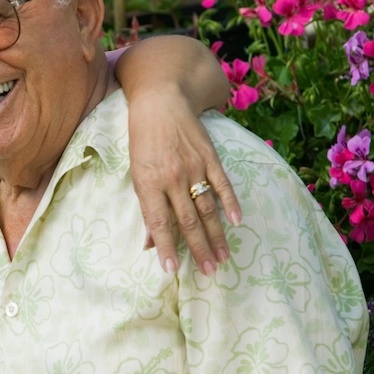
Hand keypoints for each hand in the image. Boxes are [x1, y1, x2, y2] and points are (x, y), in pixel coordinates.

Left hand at [128, 88, 241, 274]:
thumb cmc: (143, 140)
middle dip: (198, 249)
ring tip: (222, 257)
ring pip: (207, 208)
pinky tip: (236, 221)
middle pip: (187, 221)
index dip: (166, 248)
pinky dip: (230, 202)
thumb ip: (147, 208)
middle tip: (209, 272)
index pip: (159, 223)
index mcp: (149, 183)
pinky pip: (223, 183)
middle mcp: (172, 177)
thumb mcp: (136, 173)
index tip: (171, 270)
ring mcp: (193, 167)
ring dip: (216, 235)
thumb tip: (149, 243)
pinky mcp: (210, 156)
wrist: (161, 101)